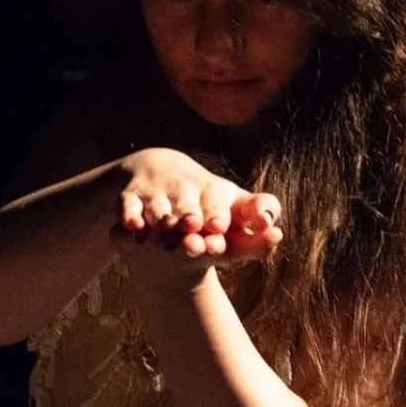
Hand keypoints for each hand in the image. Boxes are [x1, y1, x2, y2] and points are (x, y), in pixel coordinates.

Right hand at [115, 148, 283, 258]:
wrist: (157, 173)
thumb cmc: (204, 204)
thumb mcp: (231, 212)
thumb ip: (255, 228)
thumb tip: (277, 234)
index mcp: (214, 192)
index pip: (219, 199)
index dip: (219, 212)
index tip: (221, 226)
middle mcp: (185, 189)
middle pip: (188, 200)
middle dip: (191, 214)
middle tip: (195, 226)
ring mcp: (157, 193)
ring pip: (159, 205)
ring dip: (163, 216)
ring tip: (167, 226)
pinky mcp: (130, 198)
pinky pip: (128, 206)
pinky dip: (130, 215)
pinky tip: (134, 226)